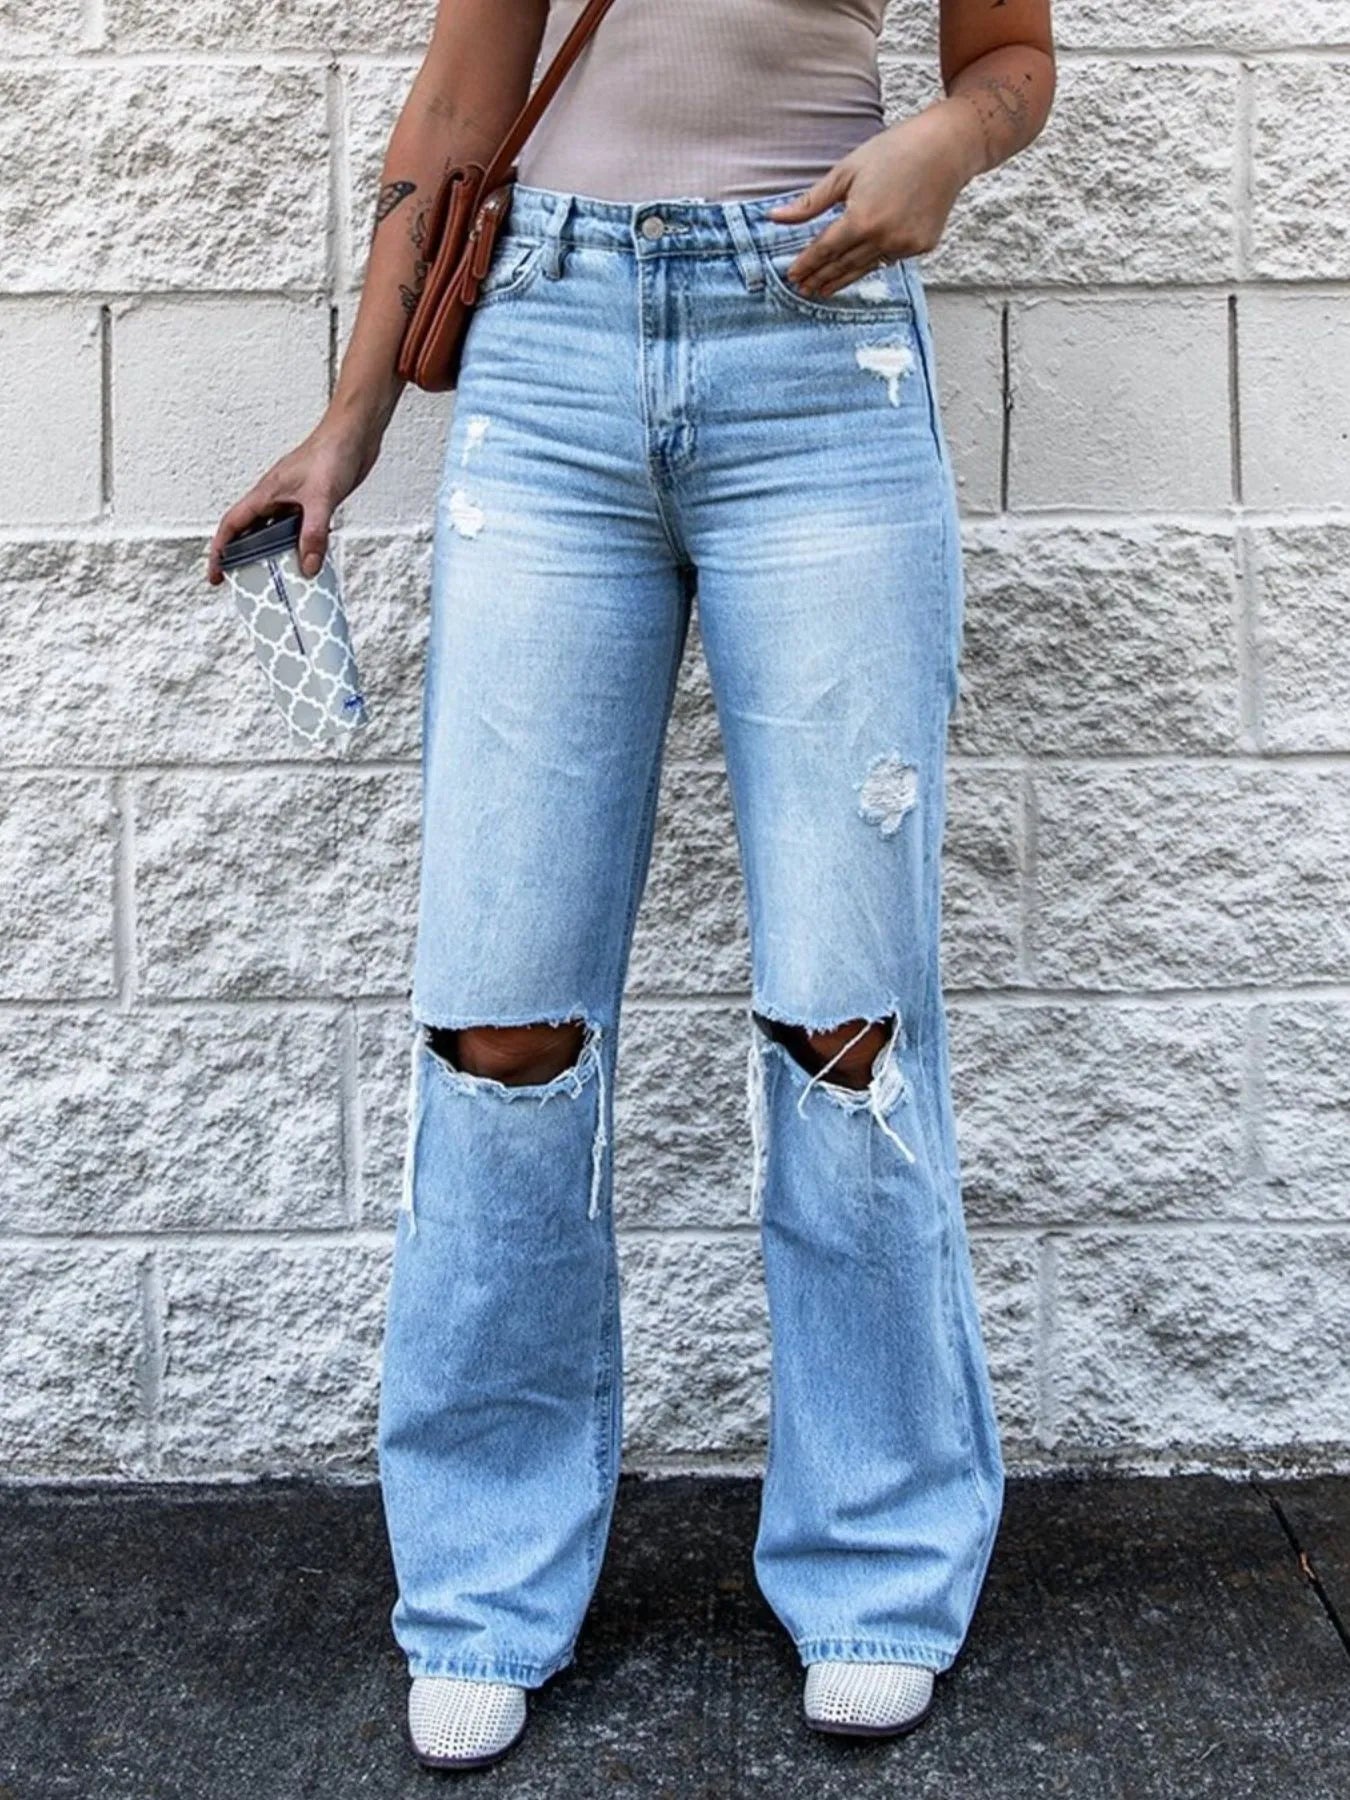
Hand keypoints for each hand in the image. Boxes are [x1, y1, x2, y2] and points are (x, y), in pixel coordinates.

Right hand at [204, 415, 381, 586]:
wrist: (354, 435)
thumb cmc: (331, 452)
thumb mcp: (321, 498)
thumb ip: (313, 534)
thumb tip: (307, 566)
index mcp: (266, 494)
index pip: (232, 525)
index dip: (220, 551)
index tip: (216, 574)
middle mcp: (276, 498)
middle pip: (250, 532)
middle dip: (244, 557)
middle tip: (246, 583)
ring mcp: (294, 501)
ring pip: (276, 533)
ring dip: (274, 554)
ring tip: (278, 579)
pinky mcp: (313, 503)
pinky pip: (298, 530)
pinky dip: (299, 546)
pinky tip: (309, 559)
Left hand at [765, 102, 974, 299]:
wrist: (946, 148)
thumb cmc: (894, 151)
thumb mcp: (846, 171)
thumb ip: (811, 202)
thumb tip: (775, 218)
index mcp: (861, 220)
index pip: (825, 250)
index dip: (806, 264)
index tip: (792, 276)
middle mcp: (884, 239)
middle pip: (843, 265)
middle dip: (821, 278)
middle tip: (803, 290)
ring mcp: (905, 246)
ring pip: (865, 267)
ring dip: (842, 280)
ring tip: (824, 290)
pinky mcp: (922, 246)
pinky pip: (889, 259)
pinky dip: (872, 263)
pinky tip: (858, 268)